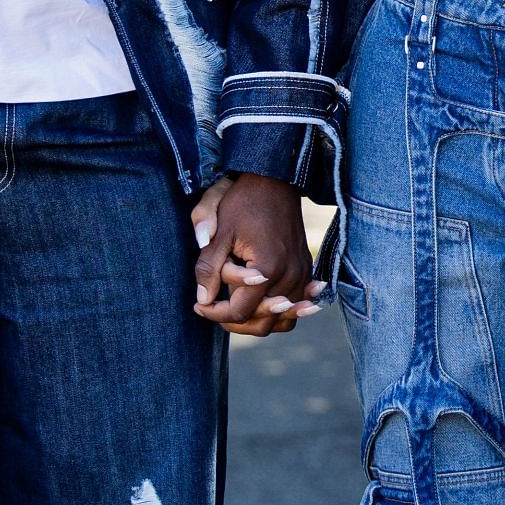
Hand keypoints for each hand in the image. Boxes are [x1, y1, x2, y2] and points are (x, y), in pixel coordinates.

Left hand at [189, 172, 319, 336]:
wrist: (275, 181)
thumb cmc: (243, 203)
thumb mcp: (219, 233)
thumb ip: (209, 268)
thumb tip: (203, 299)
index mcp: (267, 269)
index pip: (239, 311)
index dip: (214, 313)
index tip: (197, 305)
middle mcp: (290, 277)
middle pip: (263, 323)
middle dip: (234, 320)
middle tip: (212, 307)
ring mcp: (302, 275)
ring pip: (283, 320)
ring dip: (258, 319)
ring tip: (233, 307)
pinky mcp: (306, 271)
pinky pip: (296, 305)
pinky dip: (279, 311)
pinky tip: (260, 303)